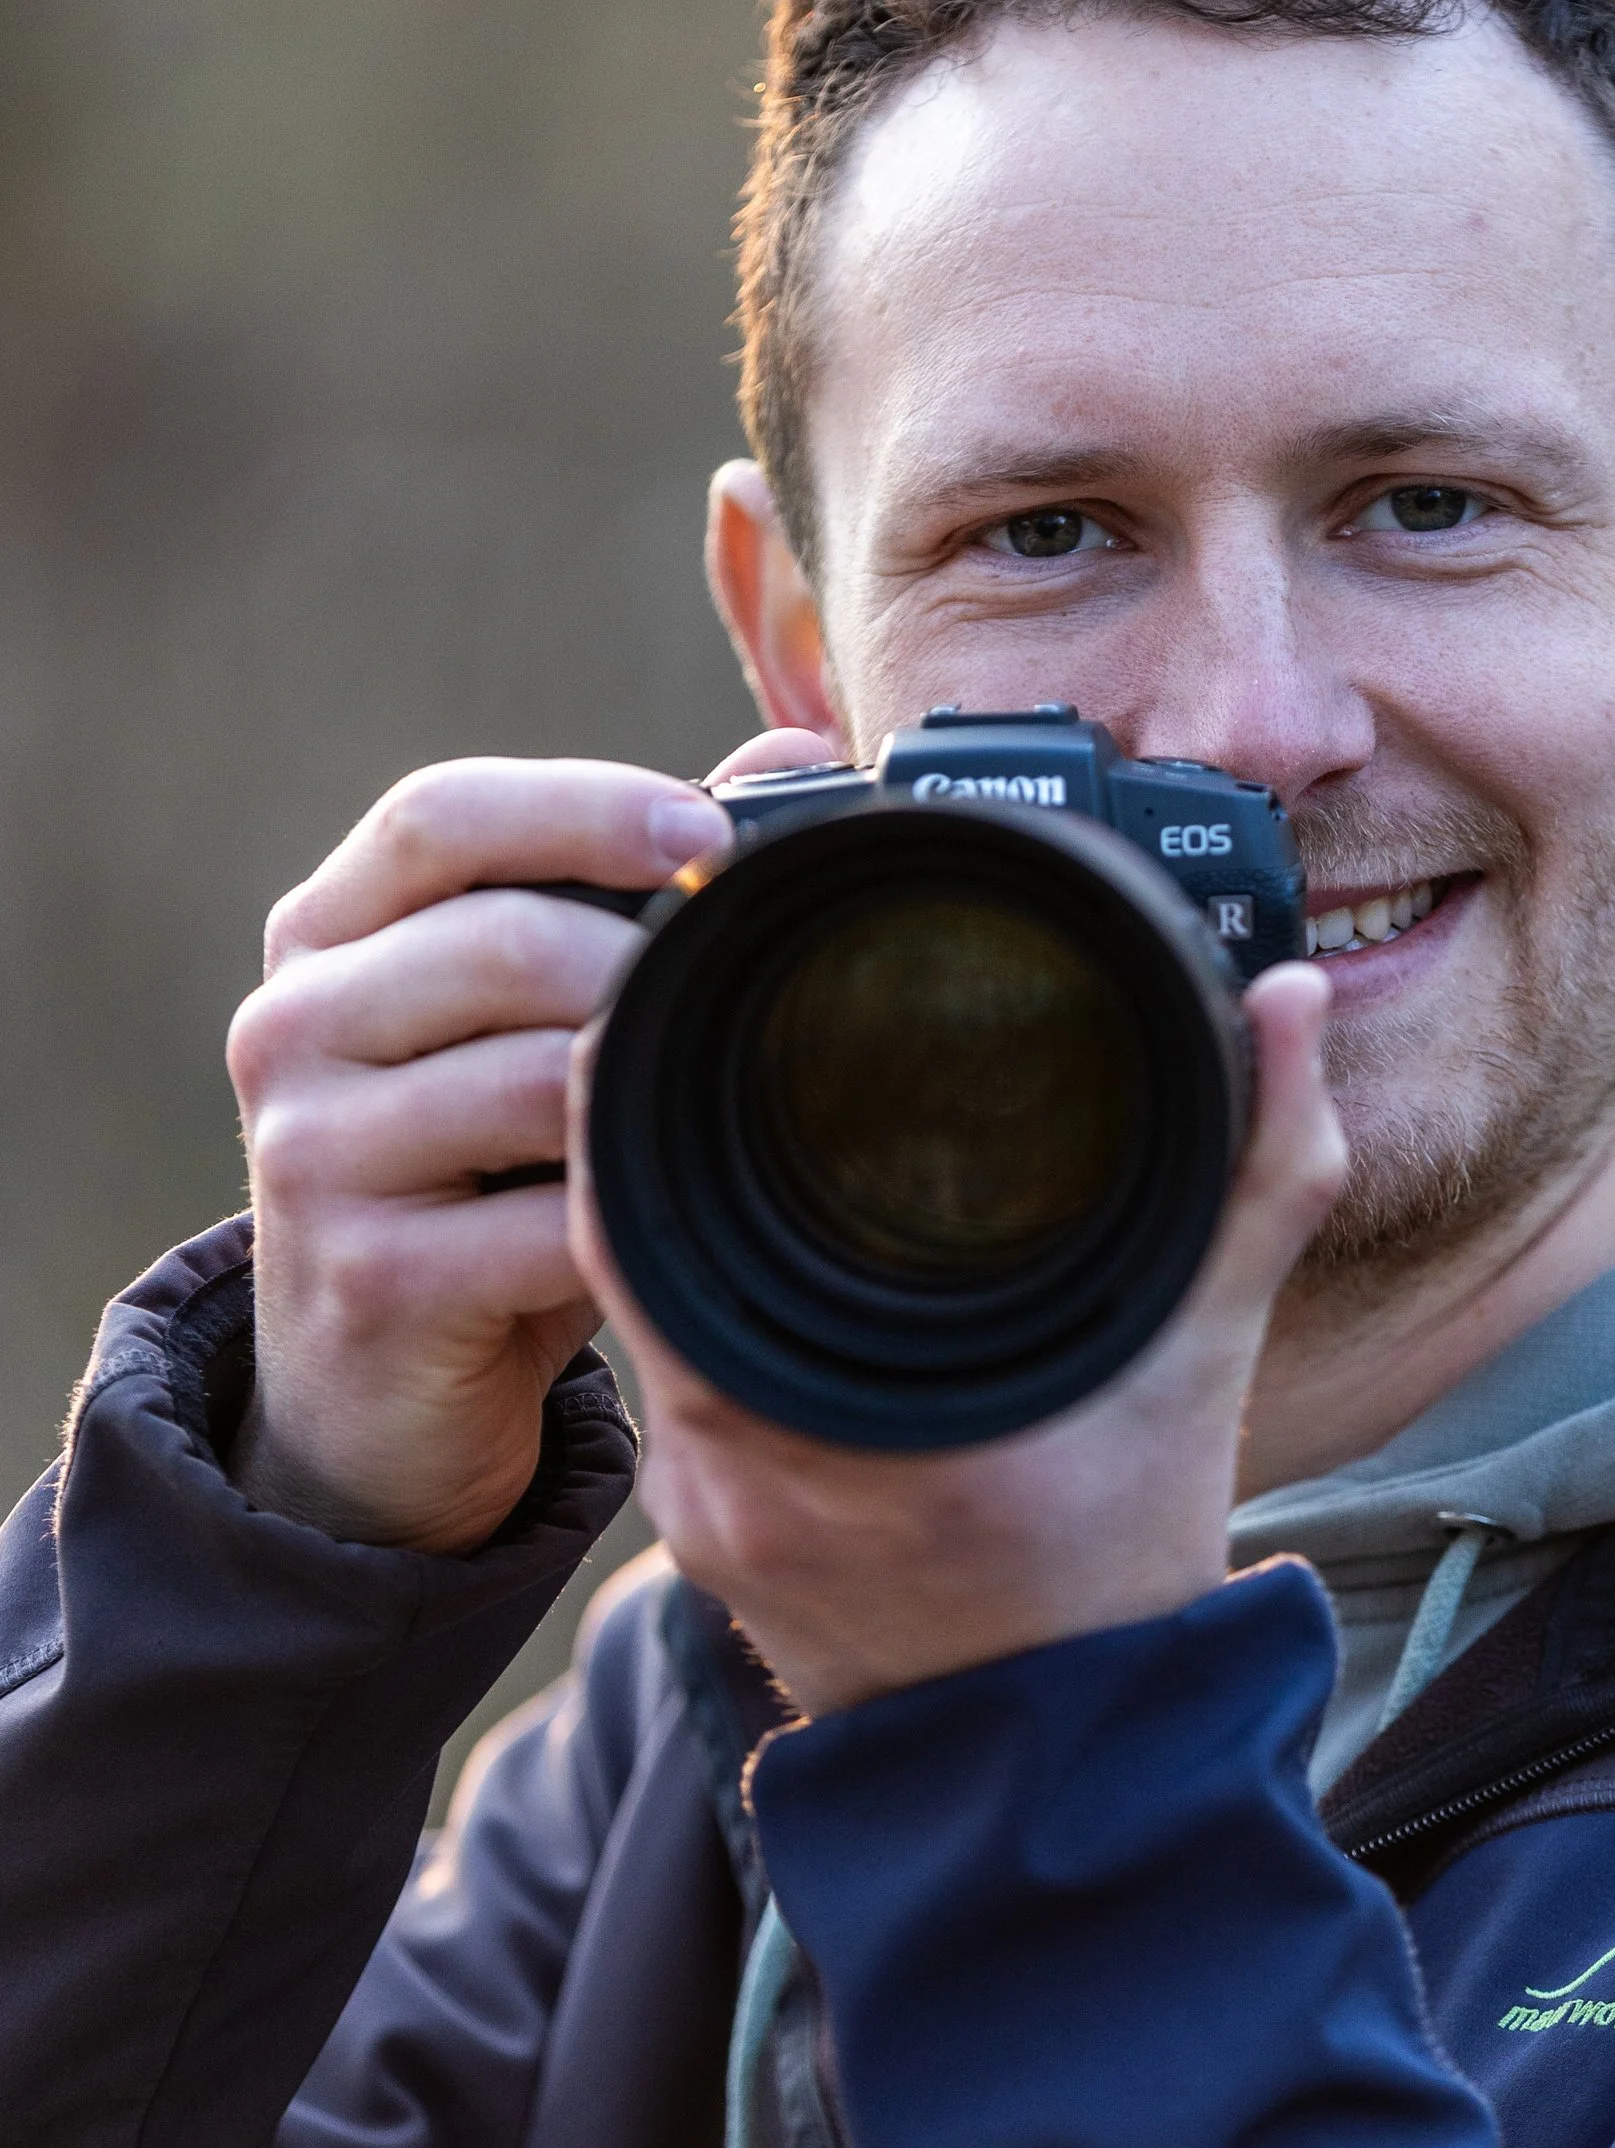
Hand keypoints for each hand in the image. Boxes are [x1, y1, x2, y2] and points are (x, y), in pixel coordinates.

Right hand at [225, 750, 745, 1551]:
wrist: (383, 1389)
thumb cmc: (489, 1176)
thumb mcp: (541, 1023)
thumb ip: (637, 888)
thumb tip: (791, 758)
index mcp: (327, 935)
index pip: (439, 816)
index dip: (584, 806)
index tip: (710, 835)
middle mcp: (289, 1026)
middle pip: (500, 940)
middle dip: (645, 965)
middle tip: (736, 1003)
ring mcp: (309, 1154)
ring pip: (531, 1077)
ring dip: (645, 1093)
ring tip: (705, 1109)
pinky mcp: (364, 1276)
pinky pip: (545, 1220)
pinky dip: (630, 1212)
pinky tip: (672, 1212)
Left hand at [566, 961, 1345, 1712]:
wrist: (1070, 1768)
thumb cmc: (1135, 1565)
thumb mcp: (1207, 1352)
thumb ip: (1259, 1171)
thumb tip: (1287, 1004)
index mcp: (860, 1414)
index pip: (667, 1204)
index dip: (646, 1081)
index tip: (676, 988)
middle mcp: (747, 1464)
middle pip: (636, 1242)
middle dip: (660, 1125)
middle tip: (695, 1018)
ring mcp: (705, 1514)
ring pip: (644, 1316)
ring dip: (676, 1220)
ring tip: (713, 1115)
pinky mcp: (699, 1544)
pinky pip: (668, 1388)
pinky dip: (700, 1315)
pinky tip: (751, 1261)